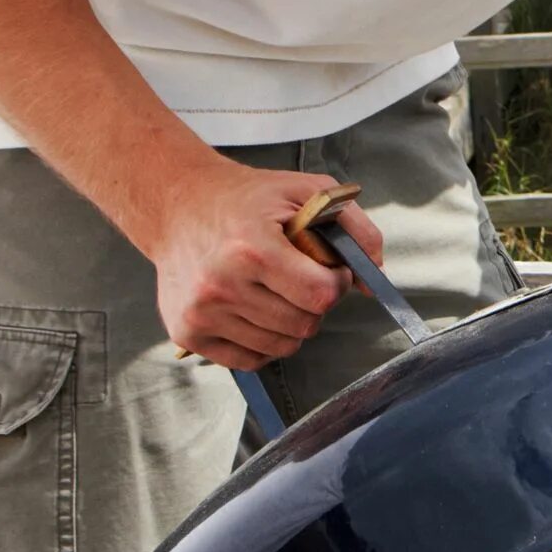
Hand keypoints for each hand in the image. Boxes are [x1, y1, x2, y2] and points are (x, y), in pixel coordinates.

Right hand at [140, 162, 379, 370]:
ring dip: (290, 323)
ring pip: (281, 347)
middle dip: (314, 304)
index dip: (336, 284)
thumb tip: (373, 276)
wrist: (178, 206)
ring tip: (273, 289)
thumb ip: (354, 227)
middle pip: (304, 325)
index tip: (328, 270)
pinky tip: (255, 309)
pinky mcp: (187, 334)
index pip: (320, 295)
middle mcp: (220, 284)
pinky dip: (263, 341)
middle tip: (298, 277)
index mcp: (251, 248)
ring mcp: (200, 313)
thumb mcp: (308, 191)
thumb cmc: (247, 199)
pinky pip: (250, 360)